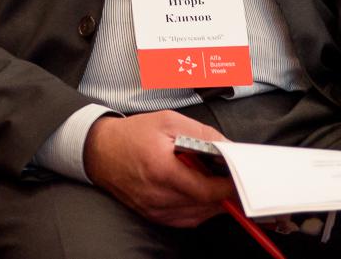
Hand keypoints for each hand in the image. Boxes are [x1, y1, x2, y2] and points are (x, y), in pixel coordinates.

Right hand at [83, 111, 234, 227]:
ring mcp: (155, 209)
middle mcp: (158, 195)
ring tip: (215, 182)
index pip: (206, 190)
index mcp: (162, 169)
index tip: (241, 178)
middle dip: (223, 193)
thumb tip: (230, 148)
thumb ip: (202, 134)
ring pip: (199, 214)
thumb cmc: (132, 134)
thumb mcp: (168, 121)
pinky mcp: (153, 216)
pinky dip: (198, 208)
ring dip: (212, 201)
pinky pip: (186, 219)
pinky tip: (199, 192)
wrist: (99, 151)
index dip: (228, 187)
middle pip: (205, 205)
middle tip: (232, 177)